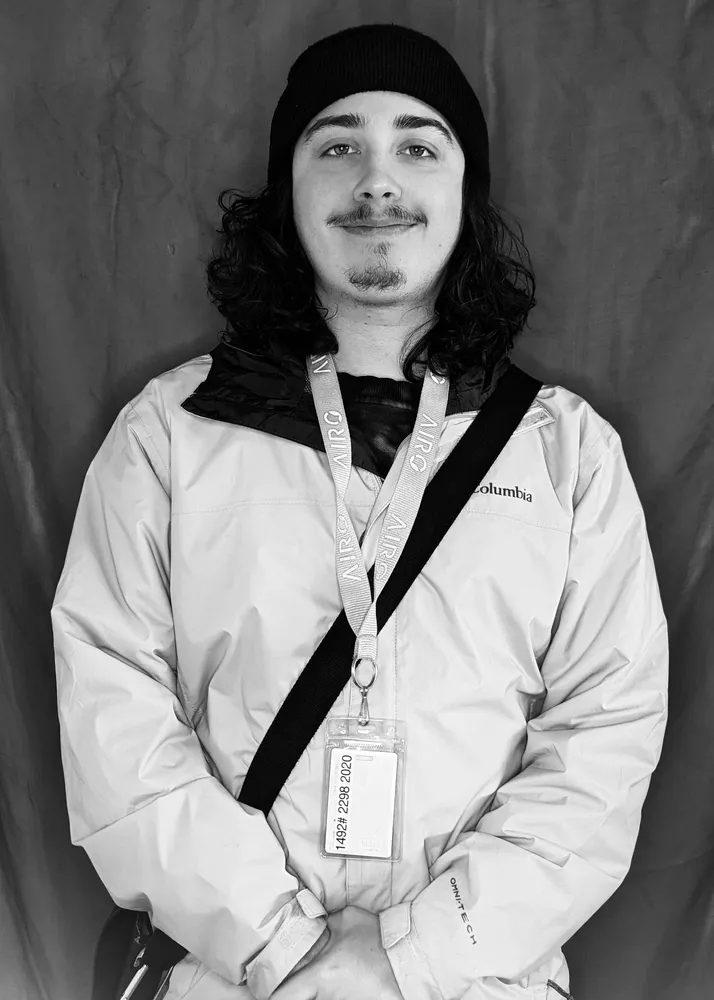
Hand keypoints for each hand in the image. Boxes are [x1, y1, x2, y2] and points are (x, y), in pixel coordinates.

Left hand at [272, 905, 402, 998]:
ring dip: (313, 991)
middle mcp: (327, 998)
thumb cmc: (378, 941)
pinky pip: (333, 999)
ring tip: (323, 975)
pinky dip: (329, 993)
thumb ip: (324, 922)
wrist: (410, 959)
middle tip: (292, 982)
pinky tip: (338, 980)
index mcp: (320, 976)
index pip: (281, 998)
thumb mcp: (346, 920)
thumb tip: (312, 921)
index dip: (268, 994)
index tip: (265, 987)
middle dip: (292, 993)